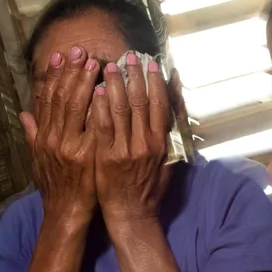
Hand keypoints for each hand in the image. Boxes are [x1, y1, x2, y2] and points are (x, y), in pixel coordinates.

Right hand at [19, 46, 100, 223]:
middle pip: (61, 97)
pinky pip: (92, 125)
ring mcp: (70, 146)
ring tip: (95, 62)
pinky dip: (97, 107)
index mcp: (43, 137)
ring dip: (85, 82)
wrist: (66, 213)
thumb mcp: (38, 160)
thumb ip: (32, 135)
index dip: (54, 76)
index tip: (61, 56)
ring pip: (76, 106)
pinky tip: (105, 90)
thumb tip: (24, 114)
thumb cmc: (56, 188)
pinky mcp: (87, 155)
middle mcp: (53, 138)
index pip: (48, 99)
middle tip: (80, 49)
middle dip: (71, 71)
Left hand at [89, 53, 169, 225]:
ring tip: (109, 66)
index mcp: (161, 143)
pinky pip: (102, 126)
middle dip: (134, 76)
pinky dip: (100, 107)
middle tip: (128, 56)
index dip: (156, 82)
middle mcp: (145, 144)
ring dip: (115, 85)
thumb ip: (169, 135)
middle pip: (140, 102)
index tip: (152, 64)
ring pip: (120, 109)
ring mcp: (125, 150)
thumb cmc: (149, 190)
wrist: (132, 215)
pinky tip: (96, 91)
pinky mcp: (107, 157)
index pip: (161, 105)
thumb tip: (174, 108)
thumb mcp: (168, 163)